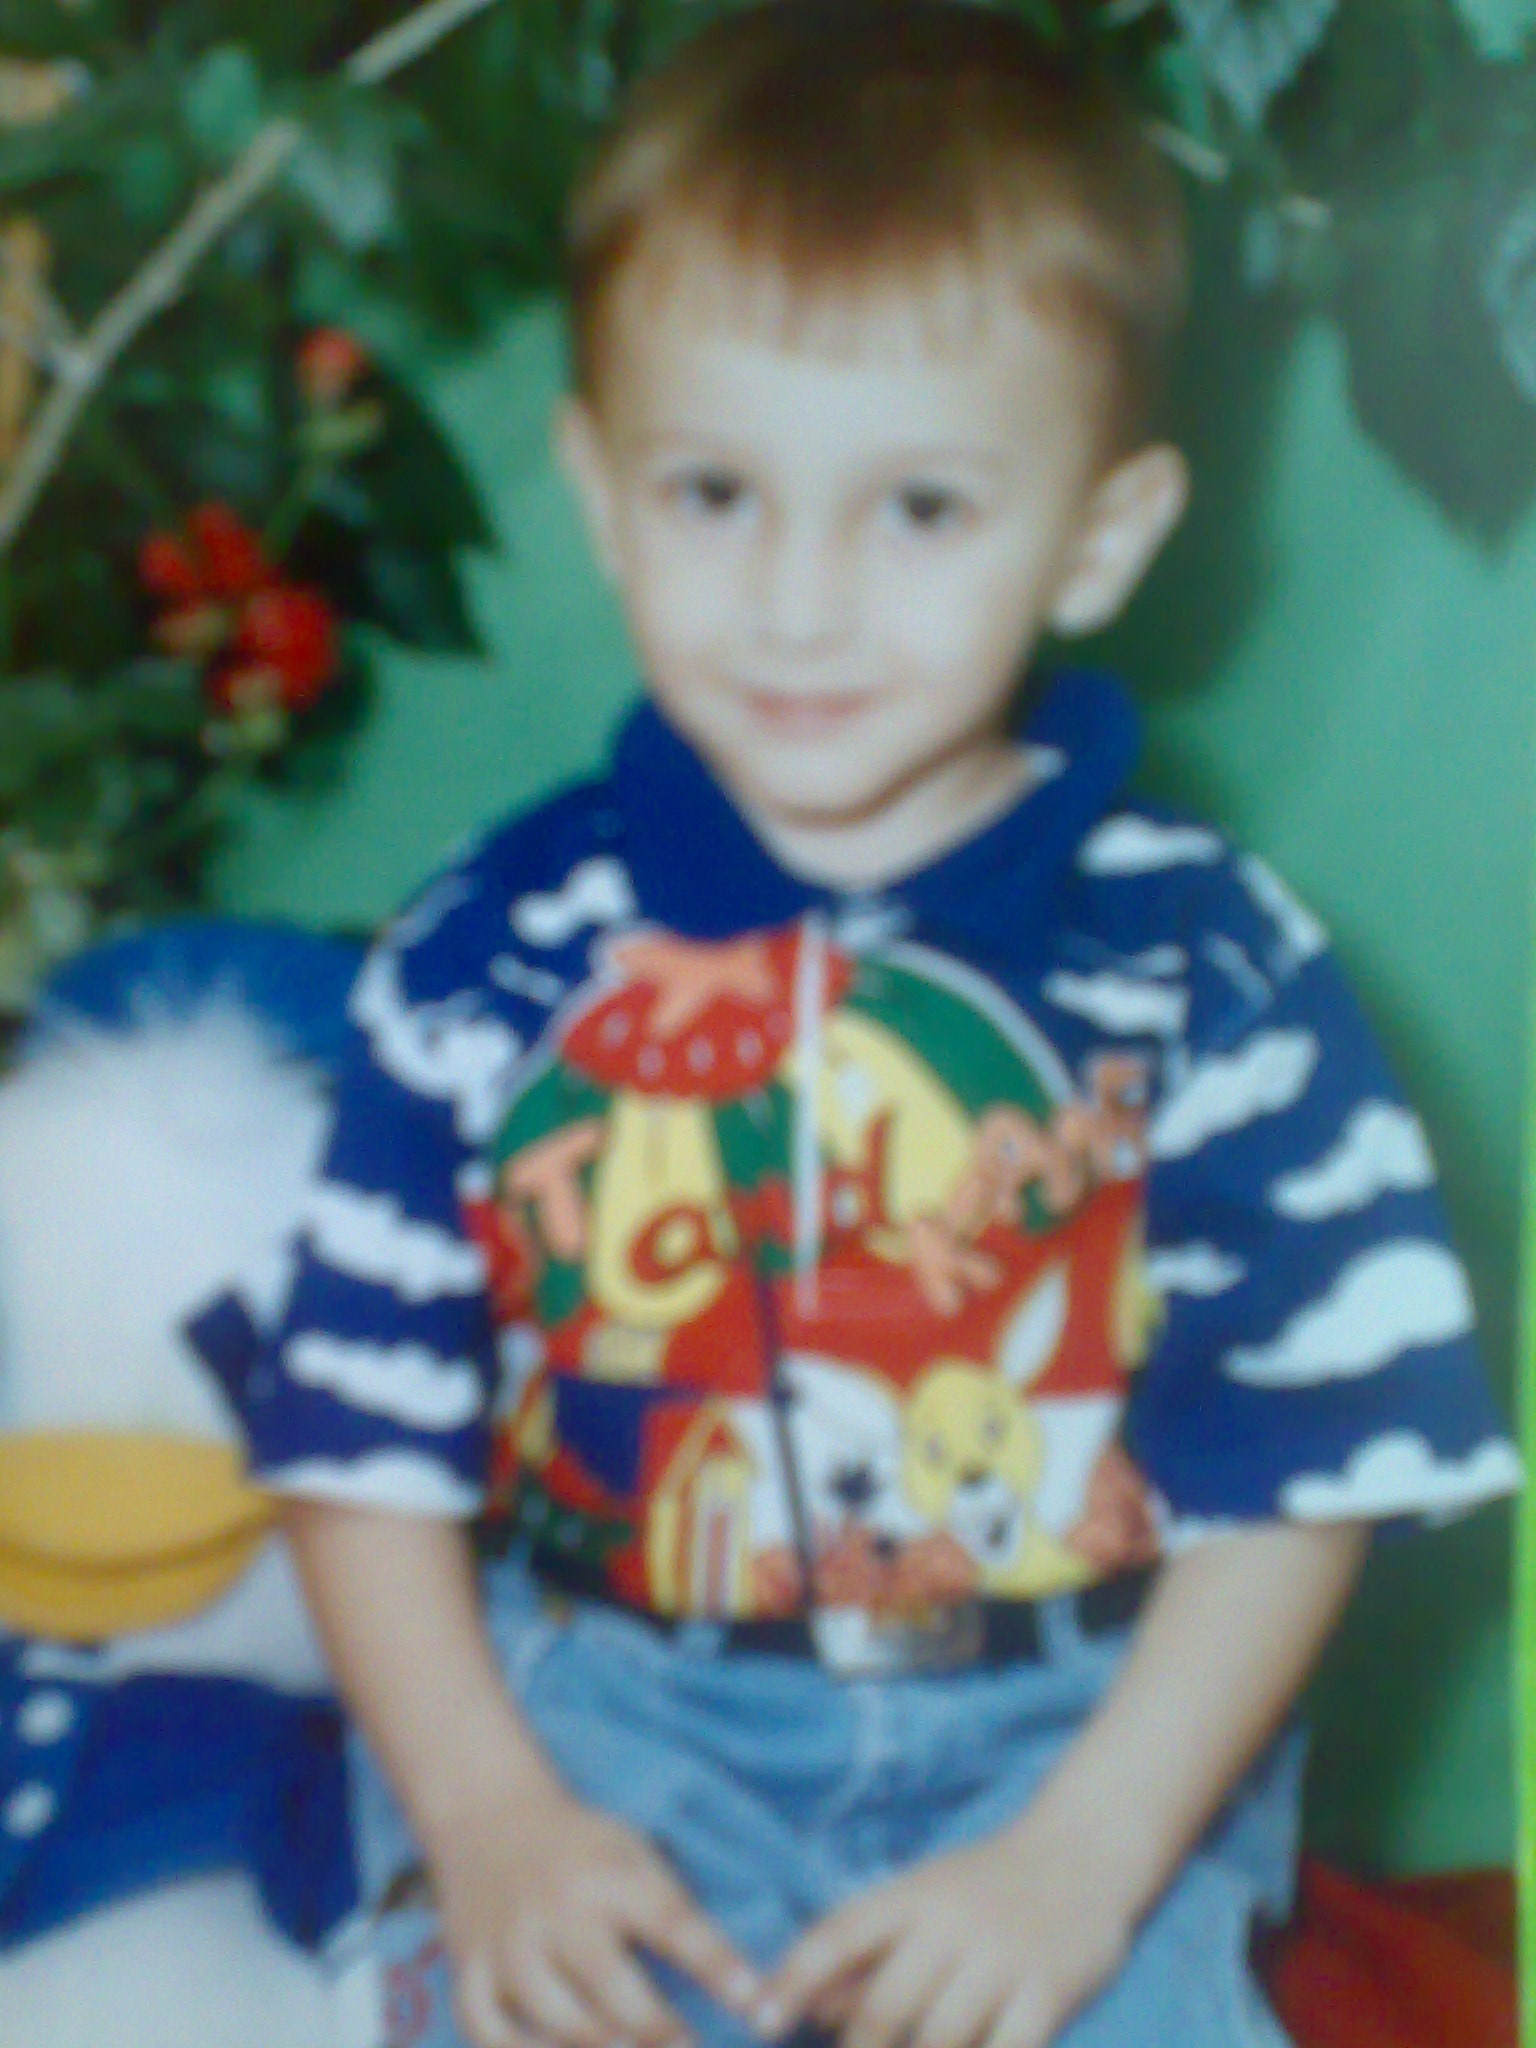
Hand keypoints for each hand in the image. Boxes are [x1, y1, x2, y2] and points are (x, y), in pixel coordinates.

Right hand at [431, 1770, 765, 2047]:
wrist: (487, 1814)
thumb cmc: (580, 1845)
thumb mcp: (633, 1852)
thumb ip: (670, 1908)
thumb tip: (733, 1979)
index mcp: (608, 1875)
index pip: (671, 1922)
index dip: (714, 1964)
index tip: (753, 1998)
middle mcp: (557, 1910)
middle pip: (612, 1987)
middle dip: (658, 2031)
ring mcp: (508, 1944)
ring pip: (557, 2019)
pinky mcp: (468, 1969)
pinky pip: (490, 2032)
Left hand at [763, 1817, 1132, 2047]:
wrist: (1084, 1852)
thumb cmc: (988, 1886)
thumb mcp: (925, 1897)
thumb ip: (872, 1951)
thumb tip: (815, 2012)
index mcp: (912, 1893)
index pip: (839, 1935)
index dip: (795, 1979)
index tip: (763, 2021)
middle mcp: (952, 1922)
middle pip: (885, 2005)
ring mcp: (1003, 1958)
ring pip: (940, 2040)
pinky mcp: (1050, 1991)